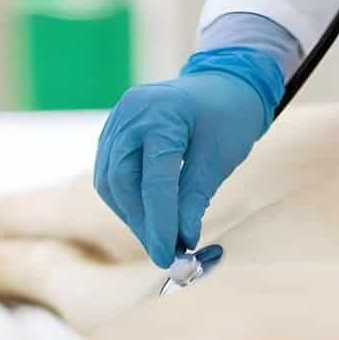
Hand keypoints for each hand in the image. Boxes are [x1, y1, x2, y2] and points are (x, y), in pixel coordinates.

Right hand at [94, 57, 277, 266]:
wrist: (223, 84)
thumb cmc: (228, 116)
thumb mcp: (219, 158)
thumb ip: (195, 198)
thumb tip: (180, 240)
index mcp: (161, 113)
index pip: (153, 180)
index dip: (159, 223)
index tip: (168, 255)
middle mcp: (130, 114)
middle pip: (122, 183)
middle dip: (142, 223)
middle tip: (163, 252)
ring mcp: (117, 122)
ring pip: (111, 183)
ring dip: (132, 216)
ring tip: (158, 238)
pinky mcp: (114, 135)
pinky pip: (111, 176)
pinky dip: (128, 202)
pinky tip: (148, 218)